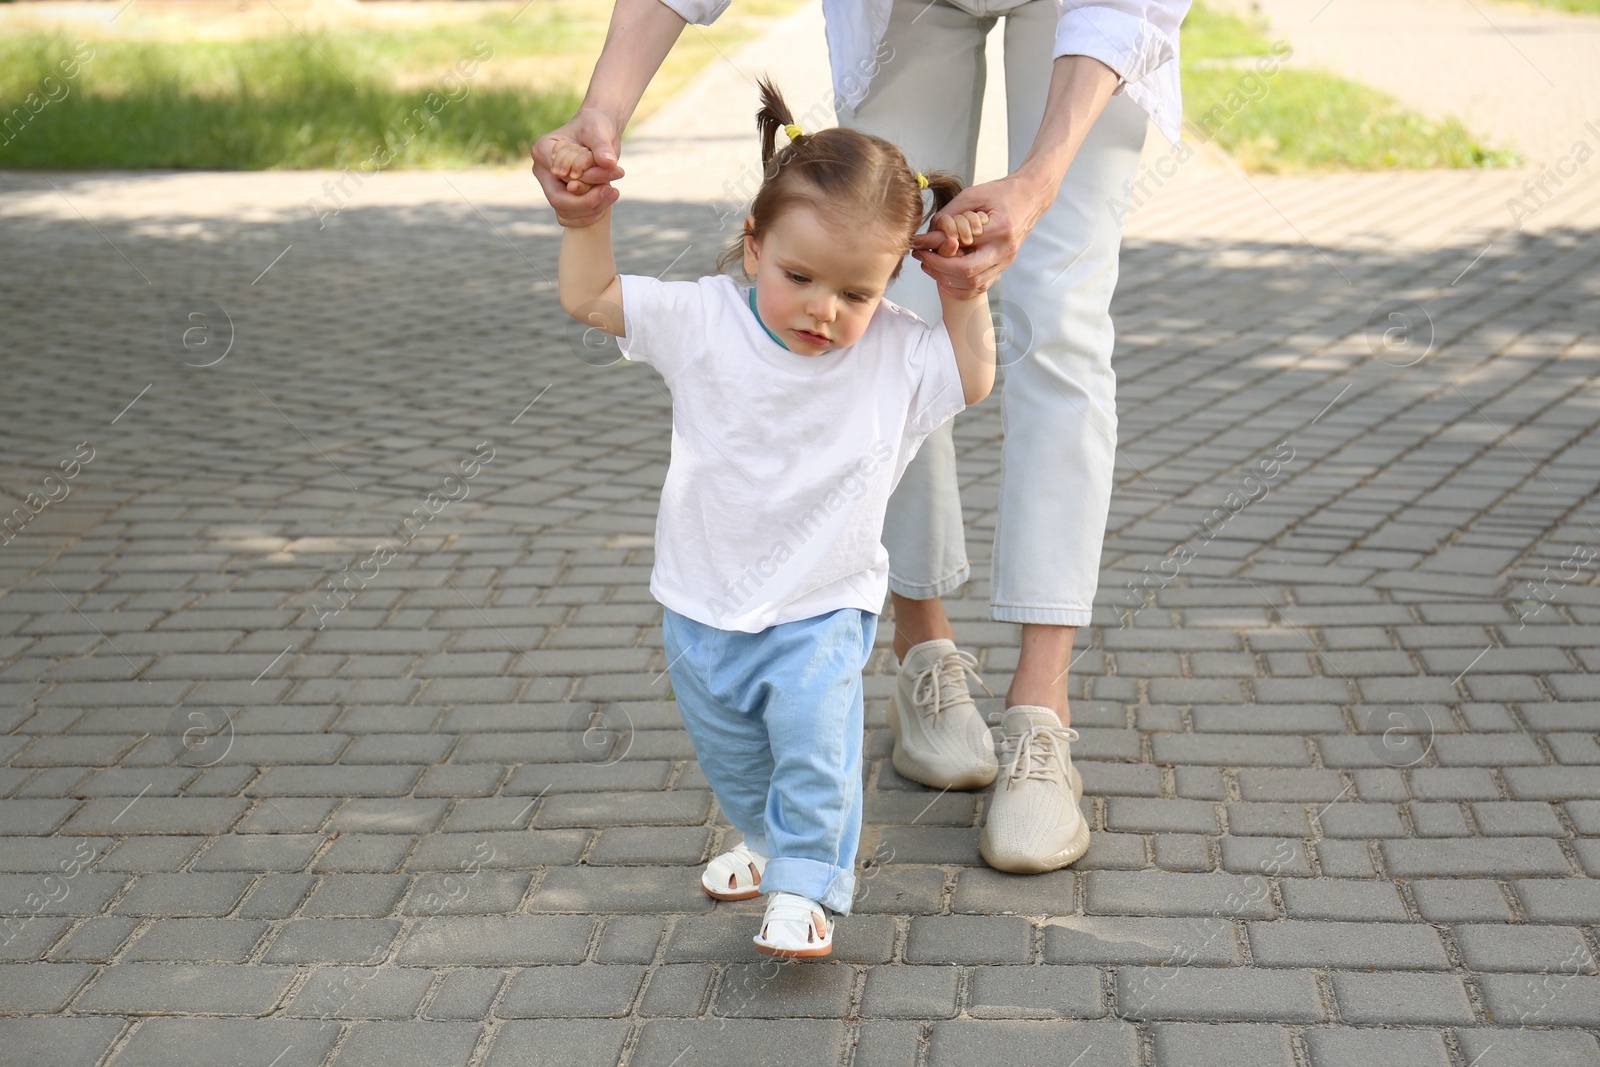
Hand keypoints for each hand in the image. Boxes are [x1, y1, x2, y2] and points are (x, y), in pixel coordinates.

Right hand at [531, 107, 625, 227]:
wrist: (599, 134)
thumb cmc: (596, 127)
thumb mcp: (599, 130)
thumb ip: (602, 146)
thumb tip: (609, 162)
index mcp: (542, 150)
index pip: (560, 175)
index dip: (584, 179)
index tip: (611, 171)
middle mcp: (542, 171)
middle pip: (558, 199)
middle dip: (588, 200)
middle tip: (613, 190)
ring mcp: (550, 186)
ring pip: (564, 212)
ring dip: (592, 209)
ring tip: (613, 192)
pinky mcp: (561, 197)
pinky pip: (569, 218)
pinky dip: (589, 216)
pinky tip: (606, 202)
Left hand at [909, 173, 1052, 294]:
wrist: (1030, 197)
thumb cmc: (1001, 193)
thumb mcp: (972, 196)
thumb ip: (949, 216)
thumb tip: (926, 237)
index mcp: (1000, 229)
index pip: (961, 247)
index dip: (935, 250)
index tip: (918, 244)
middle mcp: (1005, 250)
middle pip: (967, 273)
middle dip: (939, 268)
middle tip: (922, 257)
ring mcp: (1006, 262)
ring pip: (973, 284)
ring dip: (946, 279)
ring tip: (930, 265)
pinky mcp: (1003, 267)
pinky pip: (979, 286)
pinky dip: (959, 287)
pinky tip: (945, 276)